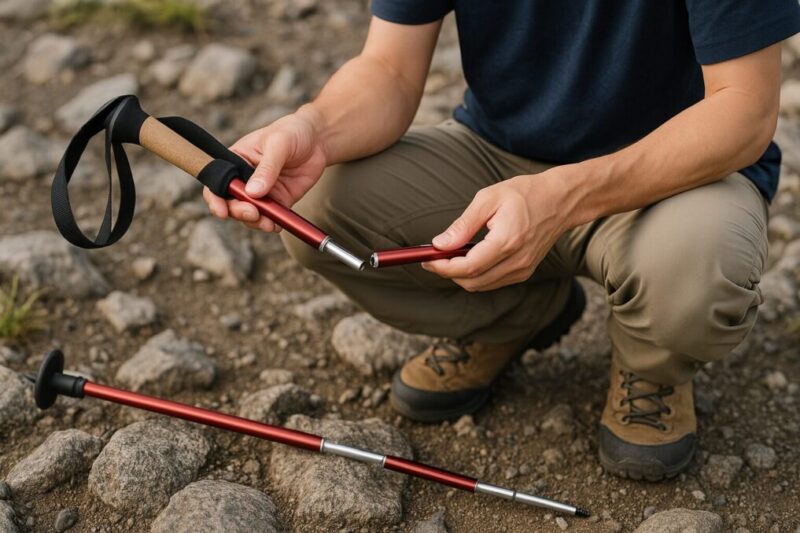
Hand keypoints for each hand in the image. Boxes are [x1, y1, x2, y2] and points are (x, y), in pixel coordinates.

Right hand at [203, 107, 327, 232]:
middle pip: (231, 202)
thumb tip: (253, 192)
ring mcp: (261, 192)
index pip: (217, 181)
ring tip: (267, 223)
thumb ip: (267, 168)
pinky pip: (270, 217)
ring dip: (255, 222)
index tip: (222, 211)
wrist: (318, 140)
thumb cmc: (292, 132)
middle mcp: (244, 178)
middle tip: (253, 213)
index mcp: (236, 159)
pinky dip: (272, 224)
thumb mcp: (278, 144)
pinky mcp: (278, 200)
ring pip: (250, 214)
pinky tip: (276, 225)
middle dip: (238, 212)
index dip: (215, 198)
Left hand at [422, 172, 570, 291]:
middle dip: (448, 273)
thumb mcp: (489, 199)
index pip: (468, 266)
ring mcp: (523, 269)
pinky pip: (492, 281)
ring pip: (481, 285)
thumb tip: (439, 244)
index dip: (443, 267)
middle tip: (432, 258)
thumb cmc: (524, 193)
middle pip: (473, 281)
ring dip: (460, 275)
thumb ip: (463, 224)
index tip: (427, 259)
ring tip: (448, 256)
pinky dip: (475, 275)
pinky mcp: (525, 271)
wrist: (561, 200)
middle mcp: (517, 261)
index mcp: (508, 241)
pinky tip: (467, 258)